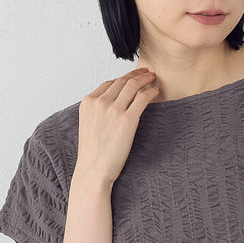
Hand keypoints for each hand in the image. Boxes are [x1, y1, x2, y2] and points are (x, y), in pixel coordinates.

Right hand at [74, 67, 159, 185]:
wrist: (93, 169)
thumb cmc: (92, 153)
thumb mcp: (88, 125)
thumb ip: (97, 111)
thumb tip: (113, 104)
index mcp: (88, 102)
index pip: (109, 83)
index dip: (123, 78)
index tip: (132, 76)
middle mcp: (99, 103)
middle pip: (122, 81)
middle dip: (136, 74)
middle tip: (146, 72)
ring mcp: (113, 110)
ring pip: (133, 86)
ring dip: (145, 79)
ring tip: (153, 78)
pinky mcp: (127, 120)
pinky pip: (142, 99)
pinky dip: (151, 92)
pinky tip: (156, 91)